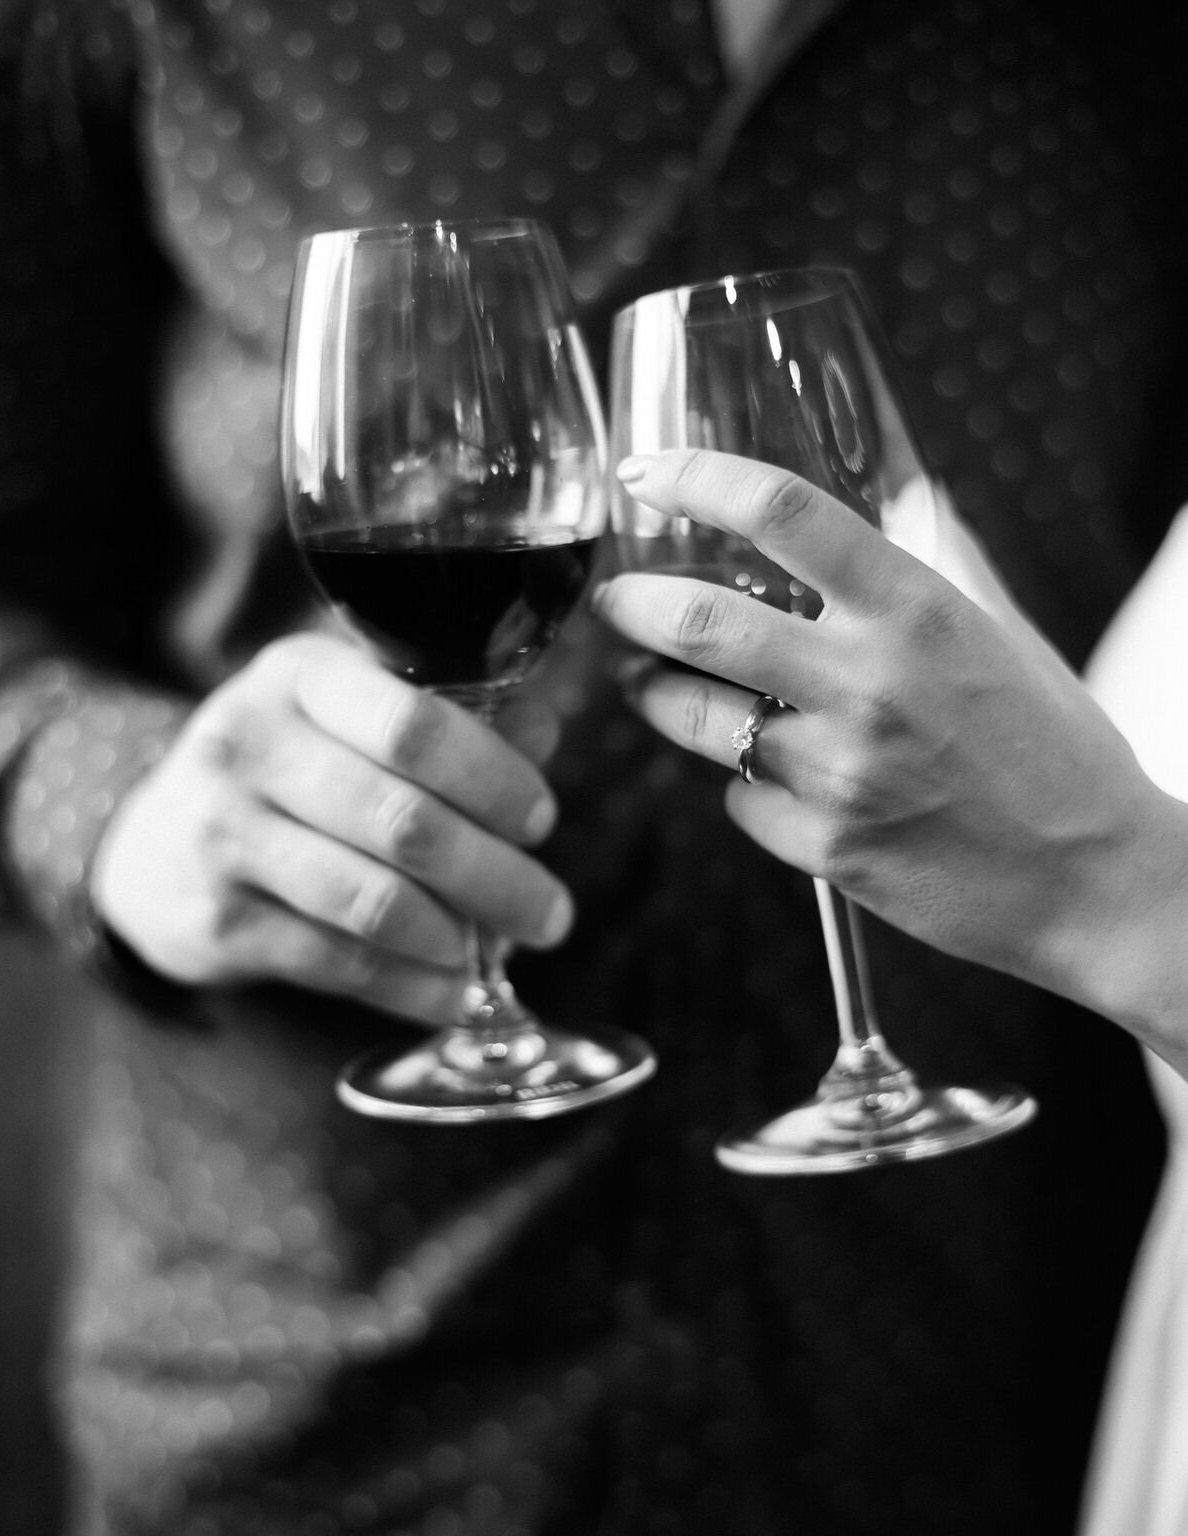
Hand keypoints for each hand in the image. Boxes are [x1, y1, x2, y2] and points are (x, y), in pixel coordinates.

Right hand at [90, 633, 572, 1024]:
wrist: (158, 846)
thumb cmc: (290, 769)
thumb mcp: (351, 715)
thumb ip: (453, 718)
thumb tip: (546, 736)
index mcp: (299, 676)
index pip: (414, 725)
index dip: (494, 779)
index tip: (541, 820)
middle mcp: (248, 745)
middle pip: (405, 823)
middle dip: (498, 878)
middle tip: (552, 914)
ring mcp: (224, 836)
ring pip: (375, 902)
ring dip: (459, 939)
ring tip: (503, 952)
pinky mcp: (217, 922)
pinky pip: (340, 964)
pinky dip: (412, 987)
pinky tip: (452, 993)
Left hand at [594, 449, 1187, 1053]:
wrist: (1096, 882)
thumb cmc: (1057, 752)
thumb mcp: (1002, 636)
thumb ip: (934, 570)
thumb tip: (900, 501)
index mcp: (918, 611)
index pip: (783, 512)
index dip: (698, 480)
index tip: (648, 475)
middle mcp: (869, 684)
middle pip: (700, 621)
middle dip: (633, 604)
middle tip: (617, 599)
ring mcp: (839, 772)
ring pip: (695, 717)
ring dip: (657, 693)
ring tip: (653, 684)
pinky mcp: (823, 848)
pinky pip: (737, 800)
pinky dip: (739, 782)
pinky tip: (767, 777)